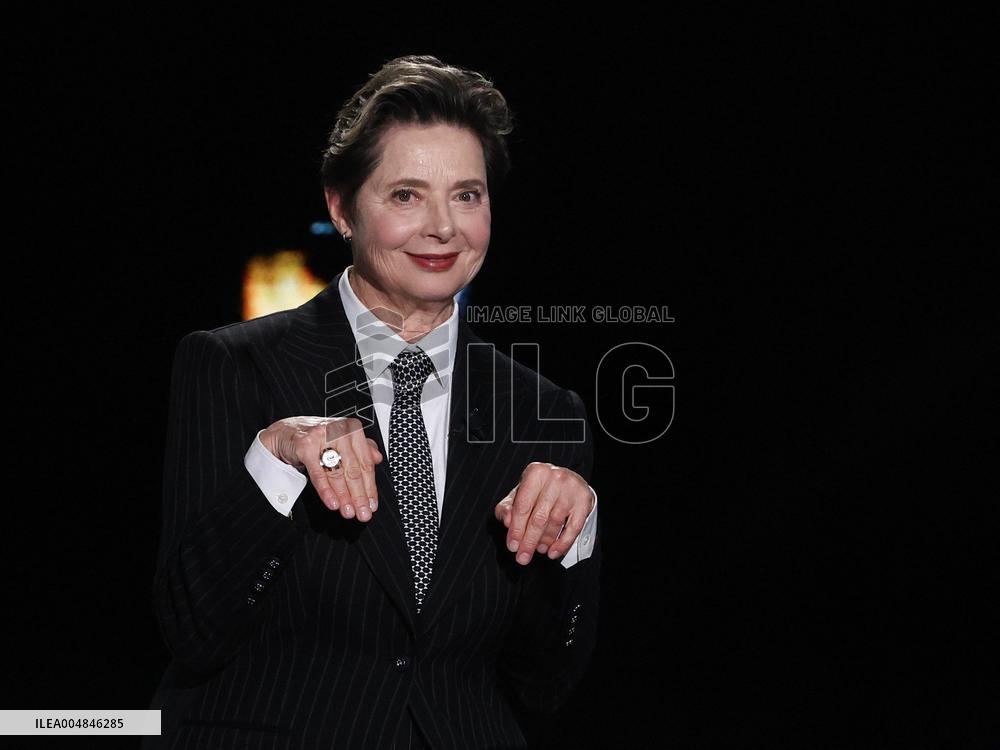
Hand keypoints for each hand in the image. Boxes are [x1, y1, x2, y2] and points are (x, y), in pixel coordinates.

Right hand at [261, 416, 382, 521]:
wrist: (286, 433)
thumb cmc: (317, 438)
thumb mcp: (342, 441)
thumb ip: (362, 448)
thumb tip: (377, 458)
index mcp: (352, 429)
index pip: (366, 463)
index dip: (370, 487)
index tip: (372, 504)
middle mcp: (339, 430)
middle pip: (353, 470)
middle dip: (359, 496)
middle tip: (363, 513)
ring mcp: (322, 437)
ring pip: (337, 473)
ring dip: (344, 496)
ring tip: (348, 512)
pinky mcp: (306, 446)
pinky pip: (318, 474)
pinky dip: (326, 491)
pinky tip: (333, 503)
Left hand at [494, 462, 594, 564]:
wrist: (567, 481)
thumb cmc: (539, 490)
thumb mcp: (519, 494)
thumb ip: (507, 508)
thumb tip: (508, 522)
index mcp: (536, 473)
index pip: (522, 506)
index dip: (516, 529)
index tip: (512, 547)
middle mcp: (554, 477)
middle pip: (539, 517)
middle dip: (529, 541)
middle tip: (523, 557)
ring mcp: (571, 488)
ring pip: (555, 523)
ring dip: (544, 542)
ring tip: (538, 550)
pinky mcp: (584, 500)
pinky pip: (573, 527)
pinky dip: (562, 543)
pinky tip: (553, 552)